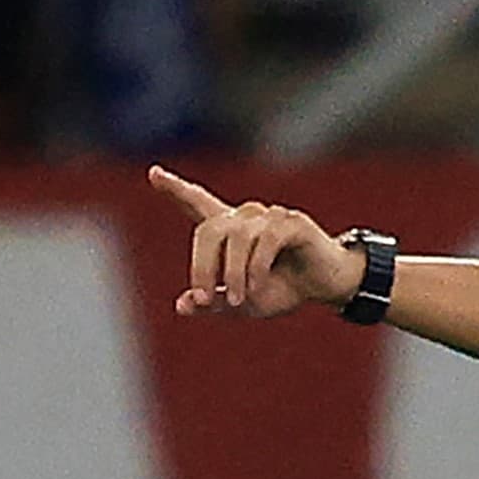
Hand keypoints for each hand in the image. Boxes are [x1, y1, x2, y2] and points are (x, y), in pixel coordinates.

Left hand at [149, 165, 368, 318]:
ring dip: (233, 274)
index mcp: (231, 231)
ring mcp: (269, 216)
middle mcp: (246, 217)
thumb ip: (213, 303)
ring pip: (236, 238)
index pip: (198, 203)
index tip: (154, 174)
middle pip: (209, 229)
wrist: (325, 286)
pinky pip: (265, 240)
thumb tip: (183, 305)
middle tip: (202, 298)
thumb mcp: (243, 304)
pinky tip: (257, 287)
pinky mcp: (292, 222)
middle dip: (201, 266)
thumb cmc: (283, 289)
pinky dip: (256, 268)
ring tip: (239, 301)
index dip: (175, 189)